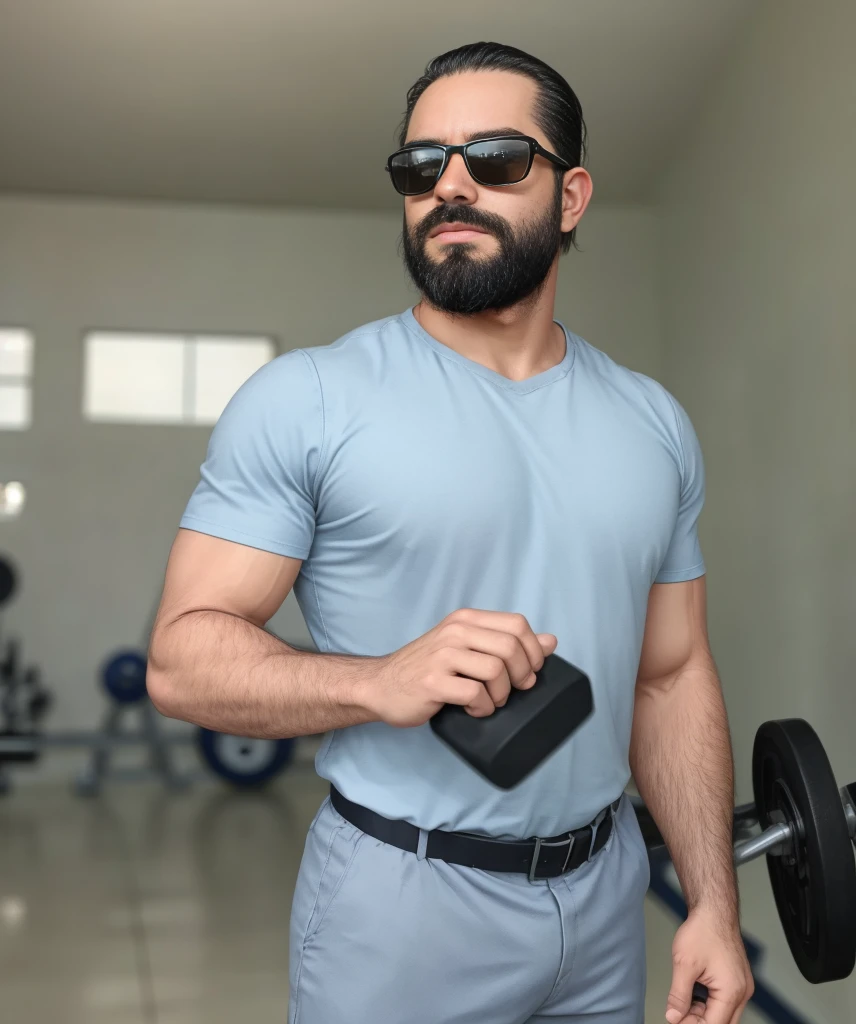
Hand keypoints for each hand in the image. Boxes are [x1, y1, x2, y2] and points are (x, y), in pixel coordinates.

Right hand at [371, 608, 557, 727]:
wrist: (381, 686)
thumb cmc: (428, 669)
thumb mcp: (467, 648)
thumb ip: (506, 642)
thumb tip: (551, 641)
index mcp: (466, 620)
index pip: (517, 624)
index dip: (533, 650)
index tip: (530, 671)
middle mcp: (455, 631)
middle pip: (511, 647)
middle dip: (522, 675)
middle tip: (514, 691)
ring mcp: (442, 656)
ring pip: (496, 670)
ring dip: (502, 694)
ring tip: (490, 701)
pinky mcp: (433, 682)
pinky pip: (475, 693)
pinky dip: (482, 707)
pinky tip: (473, 709)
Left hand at [666, 909, 753, 1023]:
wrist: (714, 910)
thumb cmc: (703, 930)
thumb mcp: (684, 964)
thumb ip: (678, 995)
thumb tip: (673, 1017)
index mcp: (732, 991)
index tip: (675, 1020)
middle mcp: (742, 992)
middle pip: (722, 1022)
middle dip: (699, 1021)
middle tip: (678, 1014)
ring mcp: (742, 986)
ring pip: (724, 1014)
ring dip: (704, 1013)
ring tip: (683, 1003)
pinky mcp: (738, 980)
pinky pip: (725, 1002)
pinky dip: (709, 1003)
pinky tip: (694, 995)